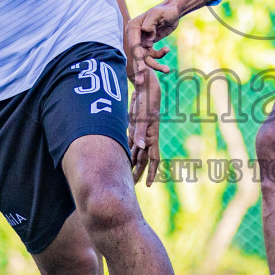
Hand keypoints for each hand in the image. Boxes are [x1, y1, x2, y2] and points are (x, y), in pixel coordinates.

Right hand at [126, 4, 177, 76]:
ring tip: (167, 70)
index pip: (134, 46)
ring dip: (155, 65)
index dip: (137, 58)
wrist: (173, 11)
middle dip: (141, 69)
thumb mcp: (158, 13)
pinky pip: (153, 56)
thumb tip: (145, 32)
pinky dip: (160, 56)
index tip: (140, 70)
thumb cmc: (165, 11)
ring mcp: (141, 41)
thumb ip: (150, 22)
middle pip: (137, 55)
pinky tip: (167, 50)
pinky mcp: (149, 45)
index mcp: (133, 27)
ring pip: (146, 58)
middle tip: (142, 82)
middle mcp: (135, 35)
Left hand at [129, 68, 161, 185]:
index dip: (152, 172)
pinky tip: (120, 159)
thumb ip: (141, 132)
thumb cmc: (147, 101)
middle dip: (138, 173)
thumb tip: (140, 146)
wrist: (147, 88)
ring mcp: (141, 133)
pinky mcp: (134, 128)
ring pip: (136, 153)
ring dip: (131, 164)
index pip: (154, 159)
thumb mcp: (144, 116)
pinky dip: (126, 151)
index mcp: (152, 137)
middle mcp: (147, 138)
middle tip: (131, 186)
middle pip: (143, 159)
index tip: (149, 185)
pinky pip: (130, 143)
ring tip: (125, 176)